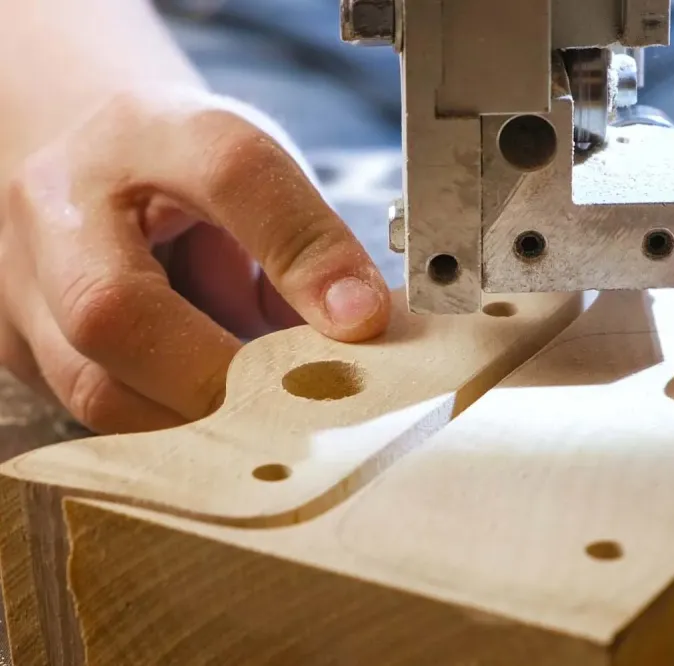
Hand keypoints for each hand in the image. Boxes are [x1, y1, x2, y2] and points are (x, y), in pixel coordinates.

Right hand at [0, 86, 389, 433]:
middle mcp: (59, 200)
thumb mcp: (257, 178)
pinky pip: (93, 416)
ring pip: (94, 387)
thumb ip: (304, 241)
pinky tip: (222, 429)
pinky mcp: (13, 345)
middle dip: (224, 379)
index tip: (362, 317)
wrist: (90, 176)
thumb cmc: (182, 178)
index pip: (229, 171)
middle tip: (303, 407)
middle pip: (115, 307)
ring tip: (269, 422)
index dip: (301, 249)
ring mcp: (17, 280)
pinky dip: (172, 434)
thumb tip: (359, 328)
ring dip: (200, 421)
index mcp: (144, 131)